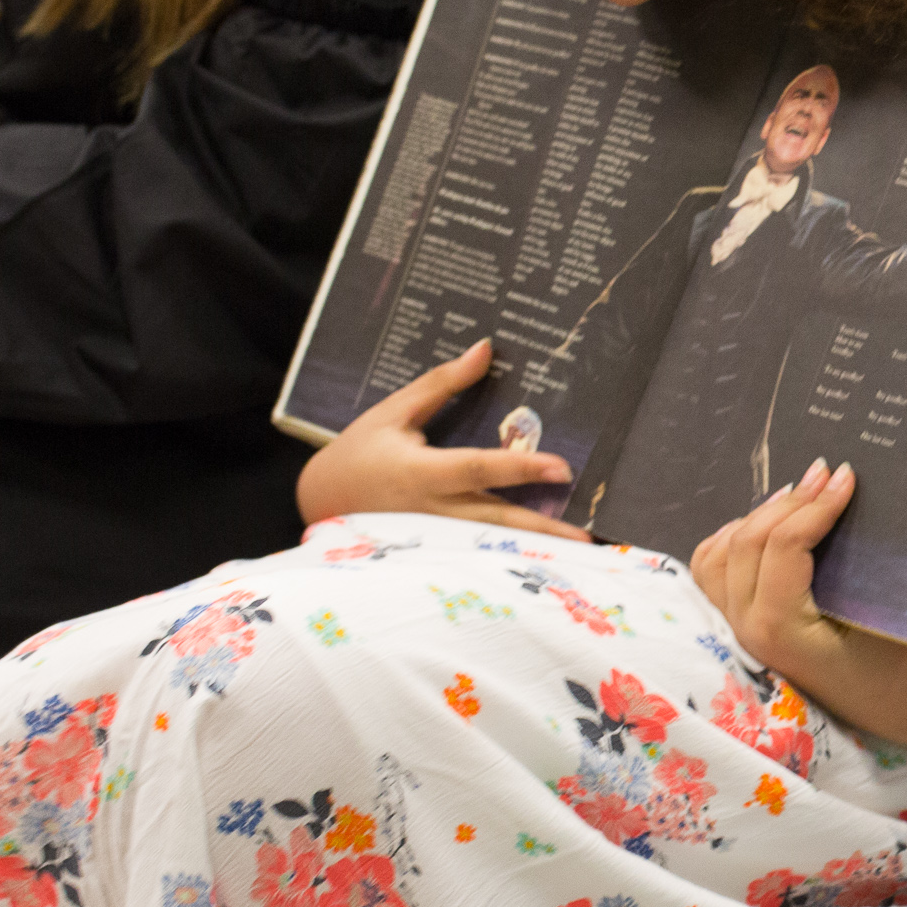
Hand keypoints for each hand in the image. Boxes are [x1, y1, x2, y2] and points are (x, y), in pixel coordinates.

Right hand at [293, 338, 585, 538]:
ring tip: (577, 550)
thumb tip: (485, 349)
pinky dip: (510, 554)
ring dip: (533, 548)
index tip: (562, 467)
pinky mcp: (434, 550)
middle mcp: (432, 511)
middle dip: (542, 528)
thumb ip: (440, 384)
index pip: (479, 469)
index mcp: (422, 473)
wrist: (320, 500)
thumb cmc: (359, 452)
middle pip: (495, 520)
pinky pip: (478, 551)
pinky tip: (542, 558)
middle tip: (586, 534)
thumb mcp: (393, 412)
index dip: (521, 468)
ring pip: (490, 543)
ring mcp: (434, 537)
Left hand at [690, 458, 906, 724]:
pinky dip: (732, 538)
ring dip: (757, 515)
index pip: (785, 545)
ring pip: (720, 551)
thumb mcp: (887, 614)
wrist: (890, 705)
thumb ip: (862, 559)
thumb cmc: (899, 661)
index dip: (816, 504)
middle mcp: (747, 629)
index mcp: (782, 630)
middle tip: (827, 474)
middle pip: (749, 540)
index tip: (847, 478)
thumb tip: (851, 490)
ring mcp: (734, 629)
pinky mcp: (735, 628)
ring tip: (796, 494)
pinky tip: (765, 523)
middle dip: (791, 499)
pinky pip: (712, 571)